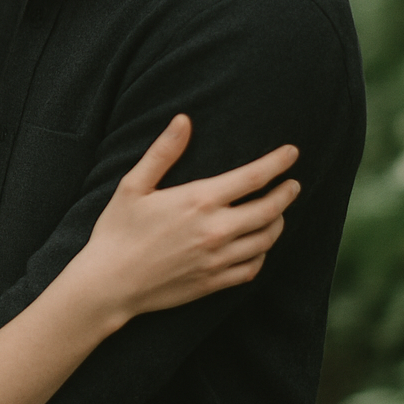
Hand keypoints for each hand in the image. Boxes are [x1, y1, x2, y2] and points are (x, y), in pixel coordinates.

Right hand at [82, 114, 298, 322]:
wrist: (109, 284)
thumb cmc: (117, 231)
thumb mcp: (133, 185)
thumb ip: (163, 152)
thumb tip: (183, 119)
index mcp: (198, 200)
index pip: (252, 177)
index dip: (277, 163)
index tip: (292, 153)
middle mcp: (216, 230)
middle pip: (269, 210)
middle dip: (286, 194)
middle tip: (293, 185)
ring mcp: (218, 259)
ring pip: (266, 240)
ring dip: (278, 222)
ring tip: (278, 213)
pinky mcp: (214, 282)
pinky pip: (252, 268)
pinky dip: (262, 254)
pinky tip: (258, 246)